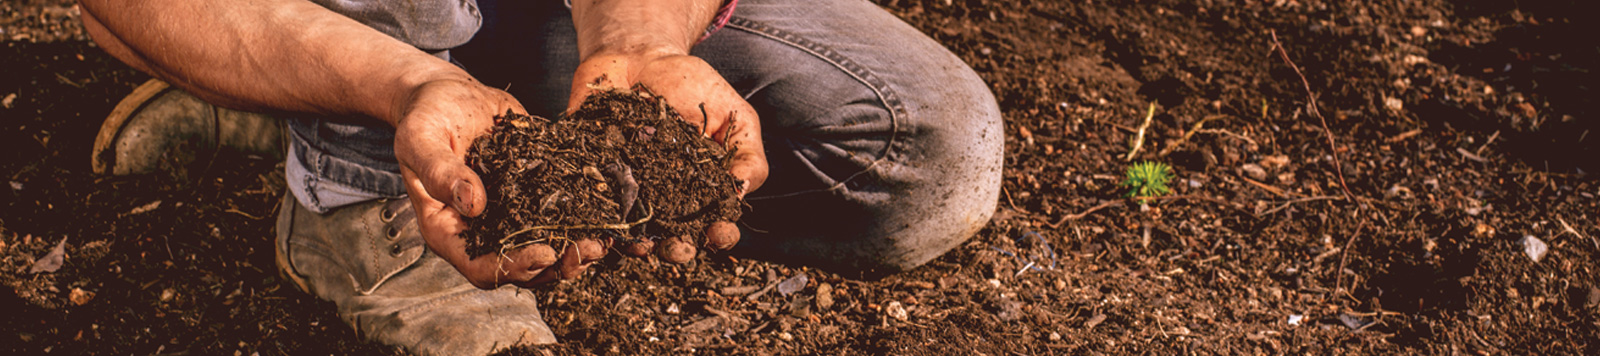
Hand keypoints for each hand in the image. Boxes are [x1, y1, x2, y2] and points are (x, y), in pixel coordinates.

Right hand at [395, 79, 607, 287]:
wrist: (449, 94)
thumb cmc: (426, 118)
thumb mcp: (421, 139)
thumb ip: (440, 171)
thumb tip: (473, 204)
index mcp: (448, 229)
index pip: (481, 267)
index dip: (514, 266)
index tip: (545, 252)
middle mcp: (482, 231)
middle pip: (522, 269)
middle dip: (558, 265)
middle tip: (590, 249)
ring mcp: (510, 216)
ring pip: (547, 250)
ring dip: (576, 251)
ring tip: (604, 240)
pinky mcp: (534, 195)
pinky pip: (560, 216)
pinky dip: (585, 220)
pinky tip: (611, 212)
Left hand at [569, 52, 769, 261]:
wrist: (638, 56)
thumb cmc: (692, 86)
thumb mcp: (733, 114)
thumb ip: (746, 153)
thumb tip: (742, 192)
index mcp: (704, 190)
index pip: (716, 222)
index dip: (720, 234)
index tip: (720, 234)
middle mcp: (667, 198)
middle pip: (674, 237)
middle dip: (678, 249)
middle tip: (678, 248)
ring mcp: (629, 191)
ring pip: (633, 231)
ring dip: (637, 244)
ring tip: (640, 244)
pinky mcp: (595, 178)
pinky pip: (593, 204)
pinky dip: (595, 216)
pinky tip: (602, 222)